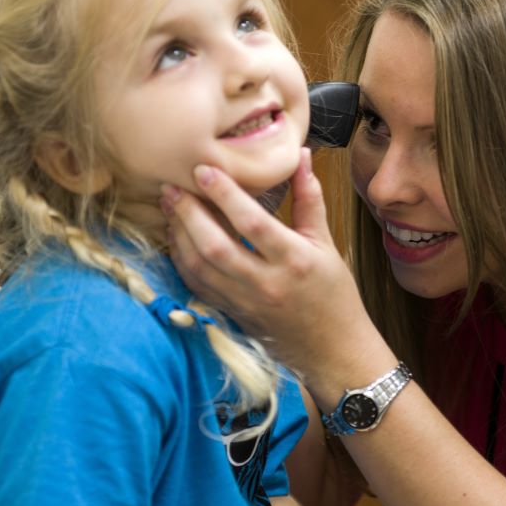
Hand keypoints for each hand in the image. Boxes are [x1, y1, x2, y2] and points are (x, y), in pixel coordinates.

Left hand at [161, 148, 395, 400]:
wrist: (333, 350)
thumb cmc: (334, 294)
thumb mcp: (326, 244)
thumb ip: (309, 198)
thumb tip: (299, 154)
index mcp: (295, 260)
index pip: (252, 222)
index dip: (225, 194)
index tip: (204, 169)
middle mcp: (266, 283)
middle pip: (215, 245)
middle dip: (189, 212)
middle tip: (173, 186)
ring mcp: (245, 303)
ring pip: (199, 266)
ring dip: (179, 234)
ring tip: (170, 206)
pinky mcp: (231, 314)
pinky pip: (197, 285)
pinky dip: (182, 259)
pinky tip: (178, 238)